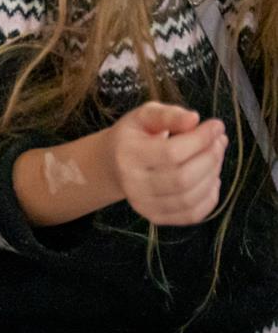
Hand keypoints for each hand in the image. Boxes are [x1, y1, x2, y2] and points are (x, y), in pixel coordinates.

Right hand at [105, 102, 226, 225]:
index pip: (171, 153)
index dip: (201, 140)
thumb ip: (169, 114)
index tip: (216, 126)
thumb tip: (194, 119)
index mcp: (128, 154)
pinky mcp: (155, 217)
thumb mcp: (145, 115)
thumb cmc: (135, 135)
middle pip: (183, 178)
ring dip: (212, 175)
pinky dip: (209, 198)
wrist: (113, 164)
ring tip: (216, 157)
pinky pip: (192, 215)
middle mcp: (132, 183)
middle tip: (219, 142)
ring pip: (190, 198)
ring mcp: (143, 204)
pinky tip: (210, 180)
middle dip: (210, 158)